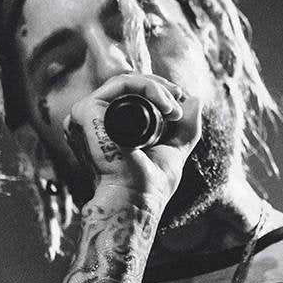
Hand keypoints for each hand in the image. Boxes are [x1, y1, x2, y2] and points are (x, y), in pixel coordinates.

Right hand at [58, 72, 195, 216]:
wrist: (134, 200)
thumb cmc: (148, 186)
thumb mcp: (173, 150)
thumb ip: (185, 128)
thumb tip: (196, 100)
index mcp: (104, 128)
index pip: (127, 95)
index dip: (155, 91)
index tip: (179, 100)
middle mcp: (91, 121)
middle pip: (126, 85)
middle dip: (159, 87)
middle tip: (179, 100)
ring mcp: (86, 116)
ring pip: (124, 81)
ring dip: (156, 88)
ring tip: (173, 110)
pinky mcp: (86, 111)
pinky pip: (120, 85)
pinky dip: (146, 88)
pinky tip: (164, 106)